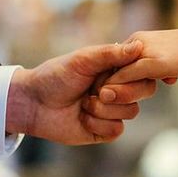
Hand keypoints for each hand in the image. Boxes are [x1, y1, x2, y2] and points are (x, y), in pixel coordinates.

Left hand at [6, 41, 156, 143]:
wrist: (33, 103)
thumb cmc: (55, 76)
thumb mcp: (83, 59)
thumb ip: (111, 54)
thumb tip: (139, 45)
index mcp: (117, 69)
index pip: (144, 71)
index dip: (133, 75)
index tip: (112, 75)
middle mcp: (119, 89)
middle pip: (144, 91)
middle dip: (120, 93)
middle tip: (98, 91)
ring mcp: (113, 111)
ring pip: (131, 112)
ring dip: (103, 108)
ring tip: (83, 104)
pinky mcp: (105, 131)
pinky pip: (117, 130)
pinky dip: (97, 124)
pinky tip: (82, 118)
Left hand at [98, 21, 177, 101]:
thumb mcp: (177, 57)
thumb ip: (164, 65)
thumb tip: (165, 76)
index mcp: (141, 39)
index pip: (114, 62)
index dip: (111, 81)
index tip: (113, 97)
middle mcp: (137, 42)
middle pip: (107, 68)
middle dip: (105, 88)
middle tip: (104, 105)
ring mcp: (143, 51)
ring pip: (112, 75)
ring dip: (111, 94)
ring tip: (113, 106)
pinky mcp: (151, 62)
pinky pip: (124, 79)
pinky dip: (119, 93)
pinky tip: (122, 104)